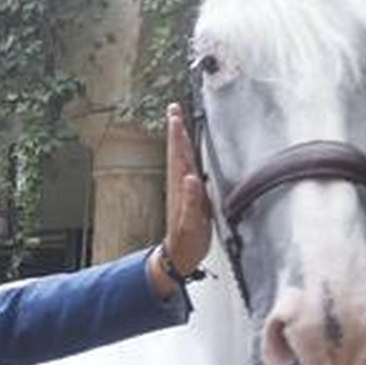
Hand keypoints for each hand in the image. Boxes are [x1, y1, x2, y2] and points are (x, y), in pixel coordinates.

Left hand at [160, 102, 212, 279]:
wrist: (181, 256)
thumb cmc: (187, 241)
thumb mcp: (192, 224)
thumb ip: (191, 202)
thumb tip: (191, 179)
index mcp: (182, 187)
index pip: (179, 154)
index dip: (178, 134)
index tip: (175, 115)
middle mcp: (181, 184)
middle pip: (178, 150)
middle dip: (176, 128)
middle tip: (174, 108)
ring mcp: (183, 189)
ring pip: (182, 157)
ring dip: (181, 139)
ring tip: (179, 122)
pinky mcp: (189, 194)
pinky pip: (188, 168)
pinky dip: (189, 155)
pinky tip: (191, 153)